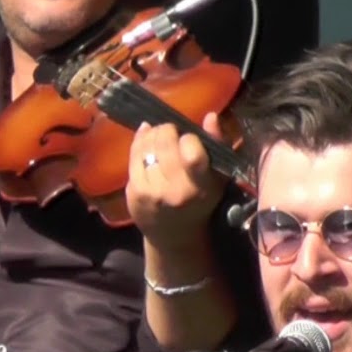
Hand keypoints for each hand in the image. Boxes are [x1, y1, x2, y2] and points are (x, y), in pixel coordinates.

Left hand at [125, 114, 227, 250]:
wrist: (174, 235)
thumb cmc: (200, 201)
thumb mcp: (217, 177)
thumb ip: (217, 145)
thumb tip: (210, 116)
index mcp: (201, 186)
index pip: (192, 151)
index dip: (189, 138)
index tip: (189, 140)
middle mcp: (176, 191)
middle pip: (165, 143)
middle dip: (167, 130)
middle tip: (170, 132)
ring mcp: (152, 191)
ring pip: (148, 146)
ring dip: (152, 135)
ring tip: (158, 136)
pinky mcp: (135, 192)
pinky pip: (134, 156)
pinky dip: (139, 143)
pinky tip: (145, 140)